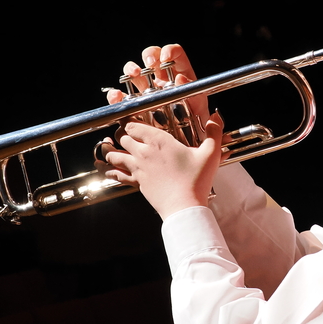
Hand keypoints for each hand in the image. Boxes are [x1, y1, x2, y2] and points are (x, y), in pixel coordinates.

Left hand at [101, 111, 224, 219]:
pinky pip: (116, 174)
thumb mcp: (210, 153)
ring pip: (114, 154)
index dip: (131, 122)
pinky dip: (109, 170)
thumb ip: (214, 132)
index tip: (132, 120)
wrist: (184, 207)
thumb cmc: (196, 181)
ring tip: (108, 145)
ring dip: (110, 149)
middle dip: (121, 133)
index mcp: (159, 141)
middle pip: (122, 137)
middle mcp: (144, 152)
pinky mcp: (136, 183)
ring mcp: (138, 168)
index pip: (134, 125)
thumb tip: (217, 116)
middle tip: (124, 132)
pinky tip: (105, 169)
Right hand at [104, 43, 208, 127]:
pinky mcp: (135, 105)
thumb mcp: (198, 106)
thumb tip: (180, 79)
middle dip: (148, 55)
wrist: (186, 141)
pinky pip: (121, 97)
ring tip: (134, 75)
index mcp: (179, 73)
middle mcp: (161, 79)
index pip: (174, 53)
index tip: (166, 58)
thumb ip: (193, 92)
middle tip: (150, 63)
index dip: (169, 51)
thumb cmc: (196, 121)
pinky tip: (118, 96)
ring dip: (131, 69)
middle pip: (151, 56)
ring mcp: (147, 90)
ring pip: (133, 72)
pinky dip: (116, 95)